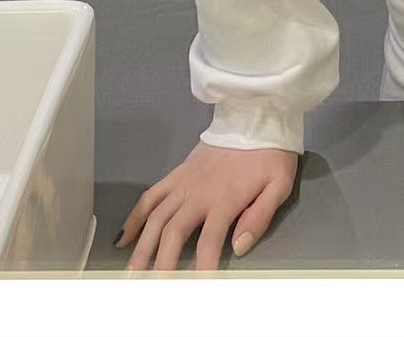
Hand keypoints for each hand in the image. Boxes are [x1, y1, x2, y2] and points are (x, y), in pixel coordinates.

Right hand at [115, 139, 298, 272]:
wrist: (254, 116)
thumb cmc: (270, 153)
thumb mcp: (279, 183)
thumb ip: (260, 216)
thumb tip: (239, 247)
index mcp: (225, 199)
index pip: (209, 242)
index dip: (202, 268)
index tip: (196, 288)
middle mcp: (198, 193)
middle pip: (173, 233)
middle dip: (161, 263)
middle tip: (151, 288)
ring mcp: (183, 183)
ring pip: (156, 218)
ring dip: (142, 247)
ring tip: (132, 273)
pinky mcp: (176, 174)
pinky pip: (150, 196)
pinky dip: (135, 216)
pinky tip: (124, 238)